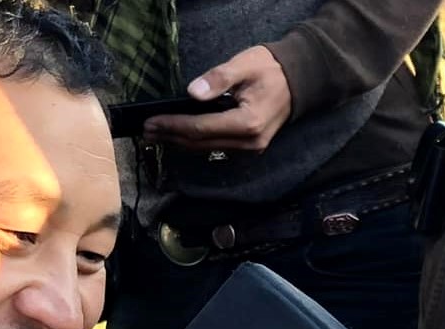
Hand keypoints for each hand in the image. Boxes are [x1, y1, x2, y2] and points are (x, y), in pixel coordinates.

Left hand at [141, 45, 292, 152]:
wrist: (299, 80)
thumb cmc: (271, 69)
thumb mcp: (245, 64)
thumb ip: (219, 78)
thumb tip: (192, 93)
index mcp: (248, 122)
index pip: (201, 129)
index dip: (174, 126)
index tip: (151, 122)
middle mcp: (249, 142)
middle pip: (200, 143)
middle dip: (170, 136)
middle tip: (146, 131)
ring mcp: (250, 148)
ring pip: (206, 149)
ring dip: (178, 142)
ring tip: (155, 135)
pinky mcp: (248, 148)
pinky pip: (215, 148)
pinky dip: (194, 142)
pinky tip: (177, 137)